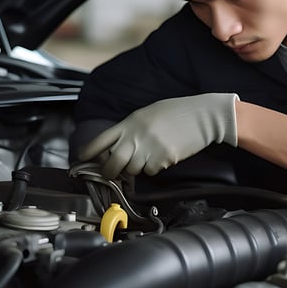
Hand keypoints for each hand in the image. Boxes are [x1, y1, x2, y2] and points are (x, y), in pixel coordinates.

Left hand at [79, 93, 237, 177]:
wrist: (204, 116)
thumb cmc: (178, 112)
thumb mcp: (148, 114)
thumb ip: (132, 129)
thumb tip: (119, 147)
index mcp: (130, 122)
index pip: (101, 139)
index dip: (89, 151)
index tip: (82, 159)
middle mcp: (136, 135)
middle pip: (113, 163)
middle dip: (110, 173)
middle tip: (112, 175)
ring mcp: (149, 148)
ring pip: (133, 170)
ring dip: (137, 168)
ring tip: (150, 155)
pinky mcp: (163, 158)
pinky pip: (151, 171)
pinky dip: (155, 168)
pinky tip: (164, 155)